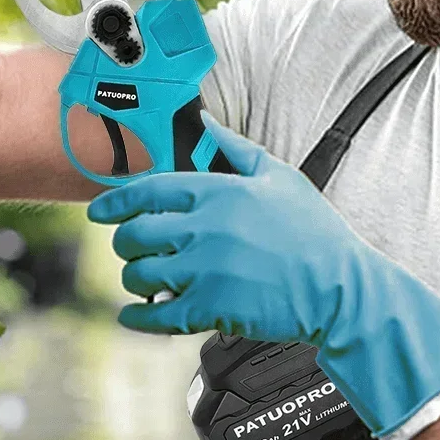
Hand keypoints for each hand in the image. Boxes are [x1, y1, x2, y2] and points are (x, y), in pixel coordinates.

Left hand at [87, 112, 439, 436]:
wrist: (342, 288)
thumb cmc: (313, 232)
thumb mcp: (279, 176)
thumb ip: (234, 148)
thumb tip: (205, 122)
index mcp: (216, 193)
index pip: (147, 192)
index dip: (113, 203)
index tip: (97, 212)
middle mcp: (204, 229)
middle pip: (134, 236)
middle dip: (124, 244)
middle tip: (130, 249)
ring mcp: (205, 270)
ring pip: (140, 275)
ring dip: (133, 279)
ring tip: (143, 280)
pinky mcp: (212, 308)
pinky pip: (157, 316)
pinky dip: (137, 317)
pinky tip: (131, 315)